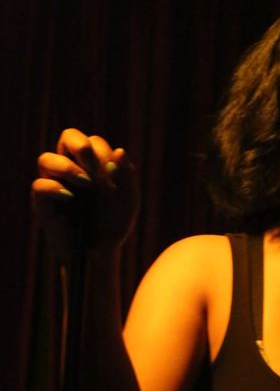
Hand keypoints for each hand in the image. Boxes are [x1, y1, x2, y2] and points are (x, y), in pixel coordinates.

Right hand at [33, 128, 138, 259]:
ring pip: (45, 158)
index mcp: (92, 164)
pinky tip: (71, 198)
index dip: (103, 152)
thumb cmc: (114, 224)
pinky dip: (55, 188)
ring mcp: (54, 183)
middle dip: (81, 146)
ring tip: (85, 184)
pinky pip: (40, 185)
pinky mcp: (43, 202)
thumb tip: (120, 151)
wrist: (100, 253)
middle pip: (68, 137)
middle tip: (94, 167)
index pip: (93, 142)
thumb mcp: (128, 202)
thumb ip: (127, 177)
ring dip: (67, 167)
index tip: (112, 173)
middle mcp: (70, 168)